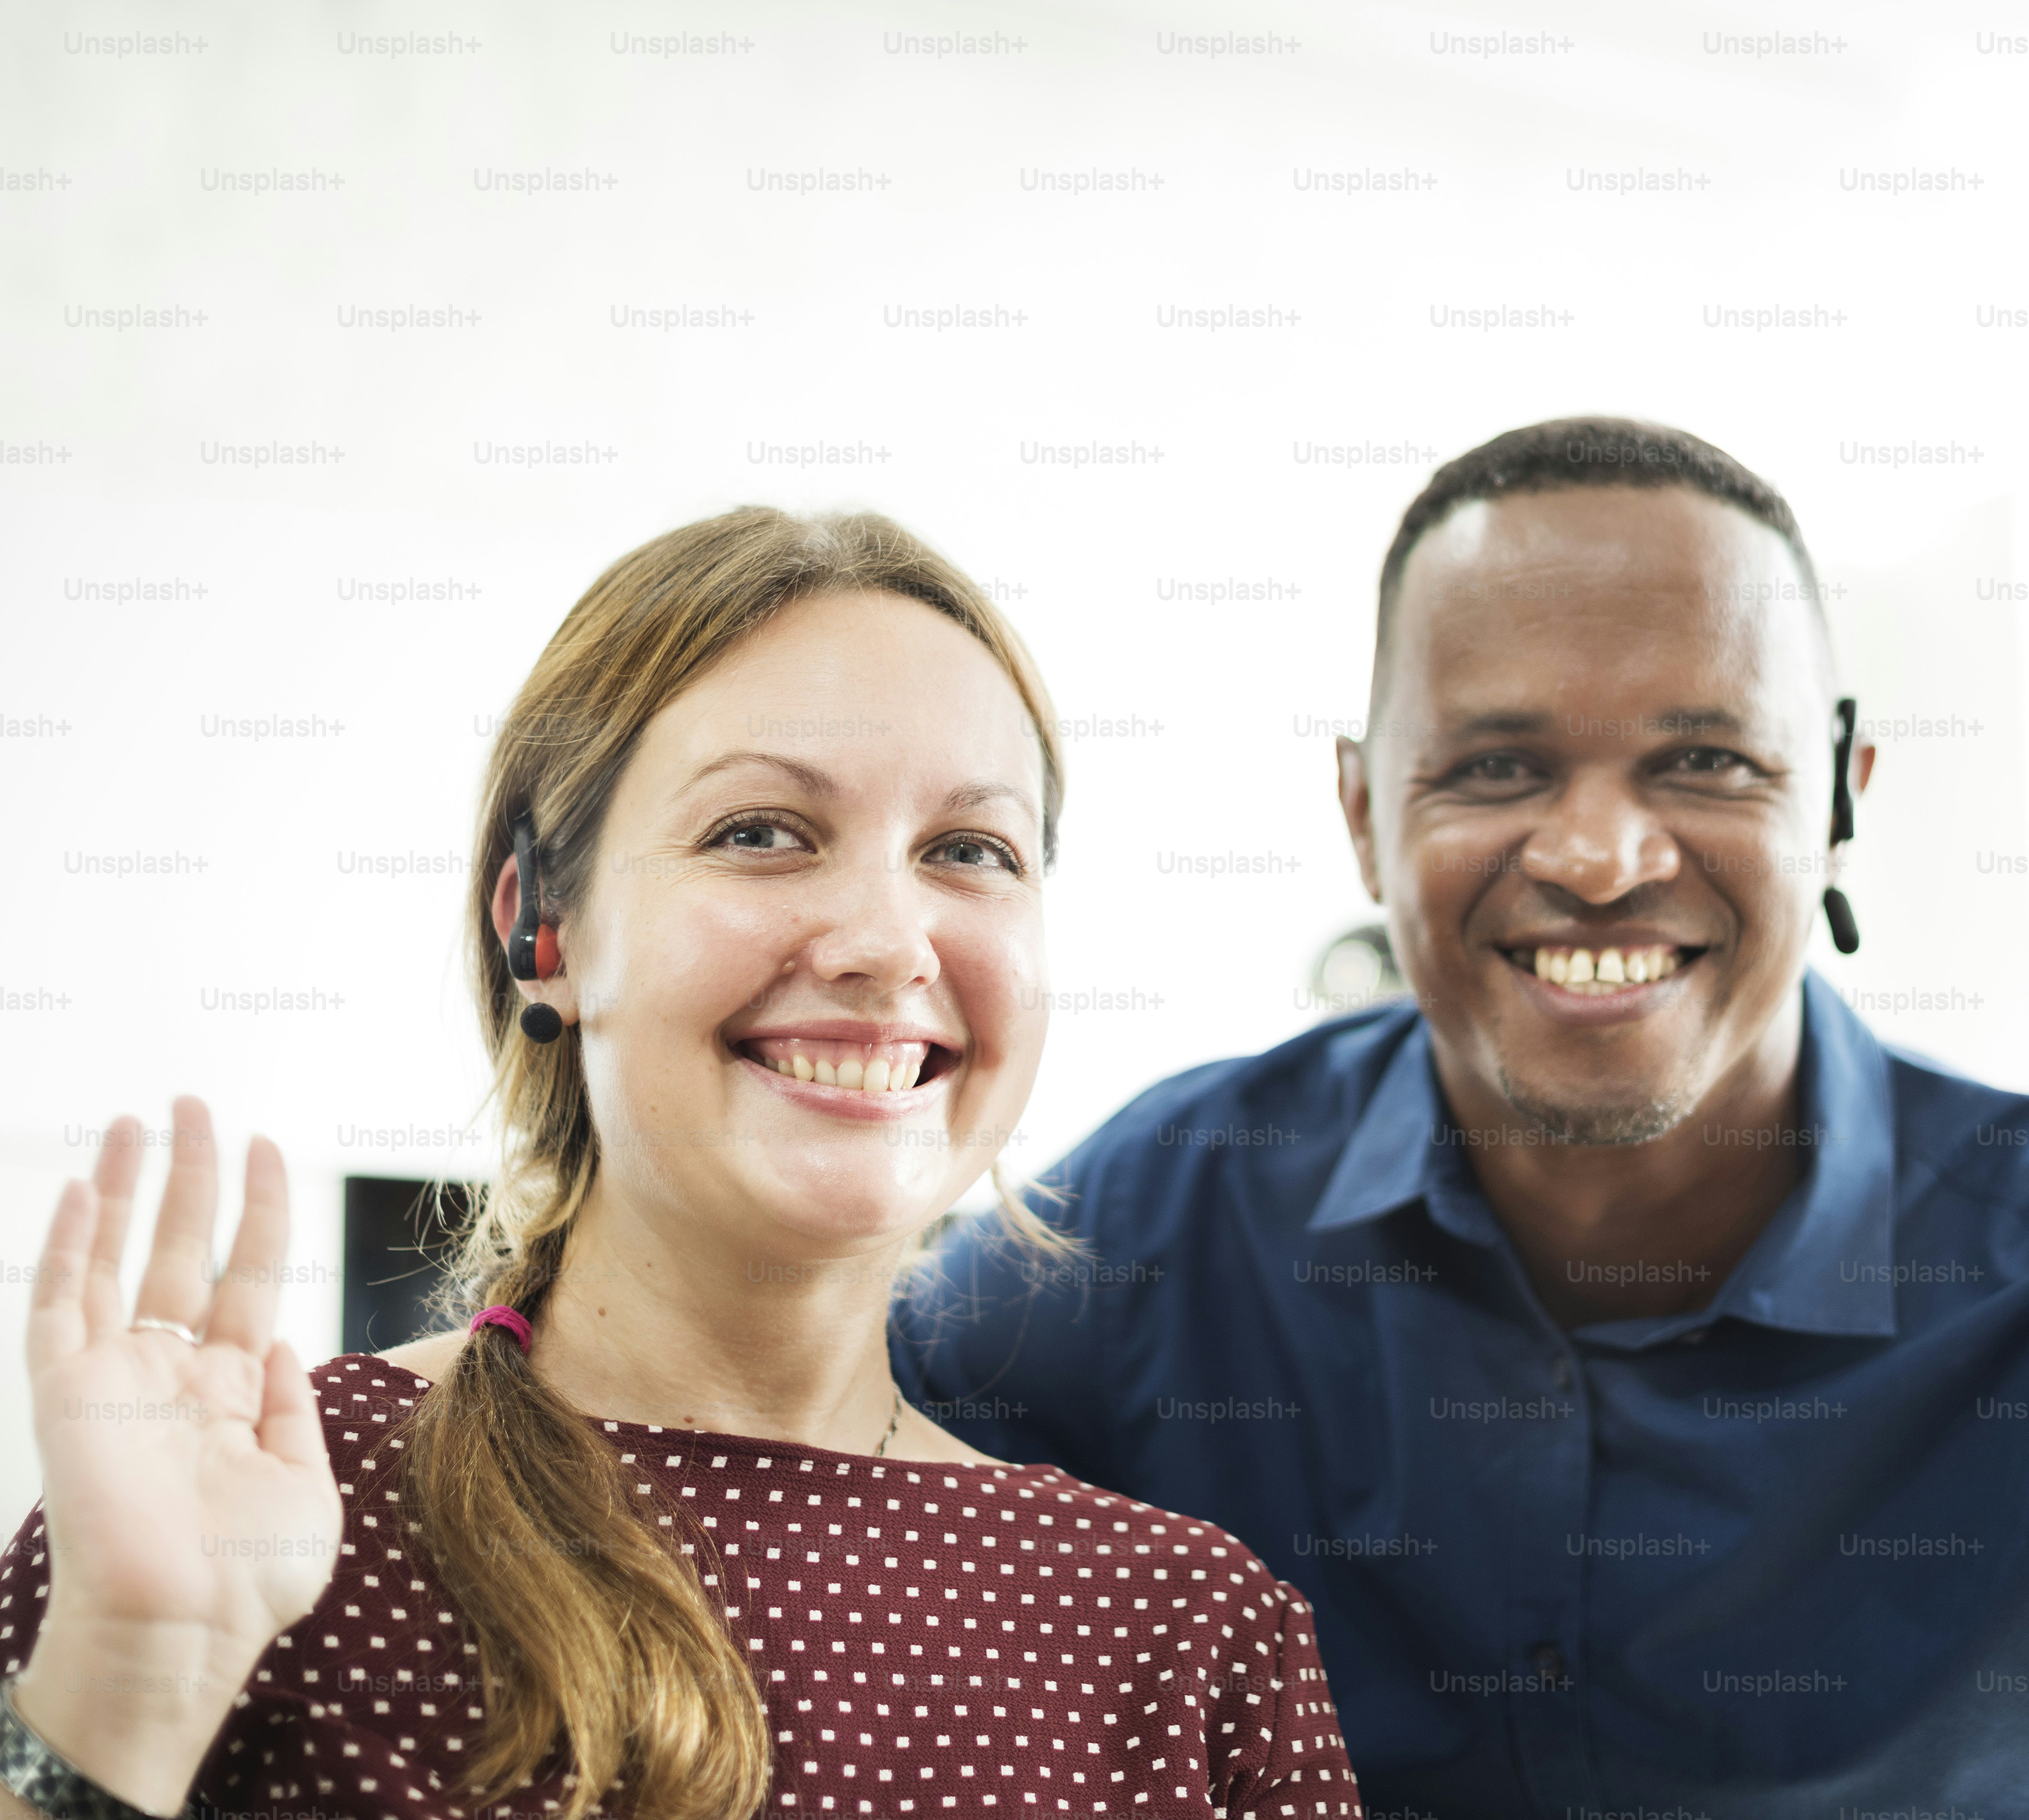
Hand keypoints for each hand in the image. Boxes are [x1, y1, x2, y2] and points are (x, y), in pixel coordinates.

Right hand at [11, 1098, 340, 1811]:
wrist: (186, 1638)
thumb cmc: (248, 1584)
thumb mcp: (302, 1486)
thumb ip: (292, 1411)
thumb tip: (282, 1345)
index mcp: (230, 1390)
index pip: (246, 1273)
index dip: (257, 1209)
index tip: (265, 1146)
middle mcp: (170, 1374)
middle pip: (180, 1248)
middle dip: (188, 1175)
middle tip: (193, 1103)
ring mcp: (115, 1380)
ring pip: (113, 1260)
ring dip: (121, 1189)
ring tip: (134, 1121)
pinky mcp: (67, 1395)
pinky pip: (59, 1306)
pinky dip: (65, 1247)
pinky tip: (76, 1192)